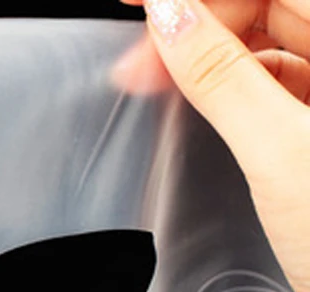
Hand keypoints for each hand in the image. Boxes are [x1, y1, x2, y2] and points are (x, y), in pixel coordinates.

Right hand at [114, 0, 309, 291]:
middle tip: (135, 57)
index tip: (140, 4)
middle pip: (266, 5)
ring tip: (153, 80)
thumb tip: (168, 15)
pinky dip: (228, 84)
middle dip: (195, 22)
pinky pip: (271, 79)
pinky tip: (197, 98)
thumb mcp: (280, 152)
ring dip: (206, 54)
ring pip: (265, 40)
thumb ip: (220, 78)